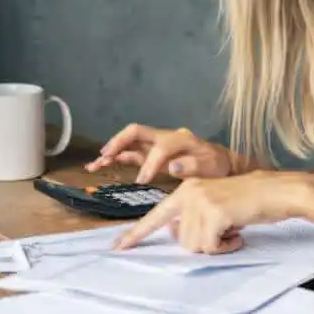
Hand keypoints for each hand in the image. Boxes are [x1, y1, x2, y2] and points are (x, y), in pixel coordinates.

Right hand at [85, 124, 234, 182]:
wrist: (219, 163)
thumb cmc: (215, 166)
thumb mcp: (210, 167)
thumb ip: (193, 166)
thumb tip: (173, 166)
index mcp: (180, 139)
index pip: (159, 148)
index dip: (150, 163)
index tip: (143, 181)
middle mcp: (164, 137)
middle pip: (136, 132)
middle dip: (119, 142)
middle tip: (105, 156)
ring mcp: (156, 144)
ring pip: (129, 142)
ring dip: (112, 151)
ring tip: (94, 164)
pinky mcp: (151, 154)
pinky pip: (130, 153)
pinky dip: (116, 158)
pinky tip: (101, 165)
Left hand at [113, 171, 298, 252]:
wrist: (274, 190)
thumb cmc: (246, 201)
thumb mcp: (213, 206)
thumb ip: (192, 218)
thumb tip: (179, 235)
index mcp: (185, 191)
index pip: (155, 216)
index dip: (136, 234)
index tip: (118, 246)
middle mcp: (188, 193)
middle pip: (182, 240)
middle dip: (204, 244)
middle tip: (223, 232)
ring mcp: (201, 202)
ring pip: (195, 245)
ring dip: (215, 246)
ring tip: (231, 230)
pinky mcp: (214, 212)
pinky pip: (211, 246)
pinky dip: (225, 246)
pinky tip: (237, 233)